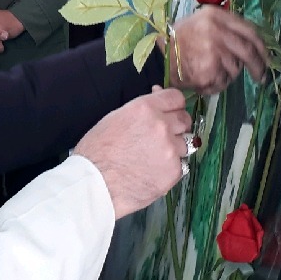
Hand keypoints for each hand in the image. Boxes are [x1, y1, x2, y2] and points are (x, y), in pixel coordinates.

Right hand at [76, 87, 191, 217]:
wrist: (94, 184)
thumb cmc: (96, 151)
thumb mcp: (115, 118)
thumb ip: (141, 109)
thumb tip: (157, 95)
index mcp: (145, 109)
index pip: (175, 98)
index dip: (173, 105)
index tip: (170, 111)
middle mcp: (162, 126)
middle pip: (185, 119)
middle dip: (177, 125)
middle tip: (163, 136)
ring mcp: (170, 150)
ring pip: (185, 143)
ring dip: (174, 148)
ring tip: (155, 157)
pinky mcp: (174, 172)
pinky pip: (181, 165)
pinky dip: (170, 168)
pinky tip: (153, 172)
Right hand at [167, 5, 268, 94]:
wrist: (157, 57)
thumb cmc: (180, 40)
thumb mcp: (202, 22)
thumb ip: (225, 28)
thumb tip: (254, 44)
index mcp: (215, 15)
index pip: (249, 31)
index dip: (261, 47)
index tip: (266, 58)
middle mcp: (215, 31)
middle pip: (248, 51)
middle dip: (258, 66)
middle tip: (261, 76)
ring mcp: (213, 51)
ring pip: (235, 69)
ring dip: (229, 74)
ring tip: (212, 71)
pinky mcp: (208, 70)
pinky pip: (223, 81)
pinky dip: (218, 83)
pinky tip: (205, 79)